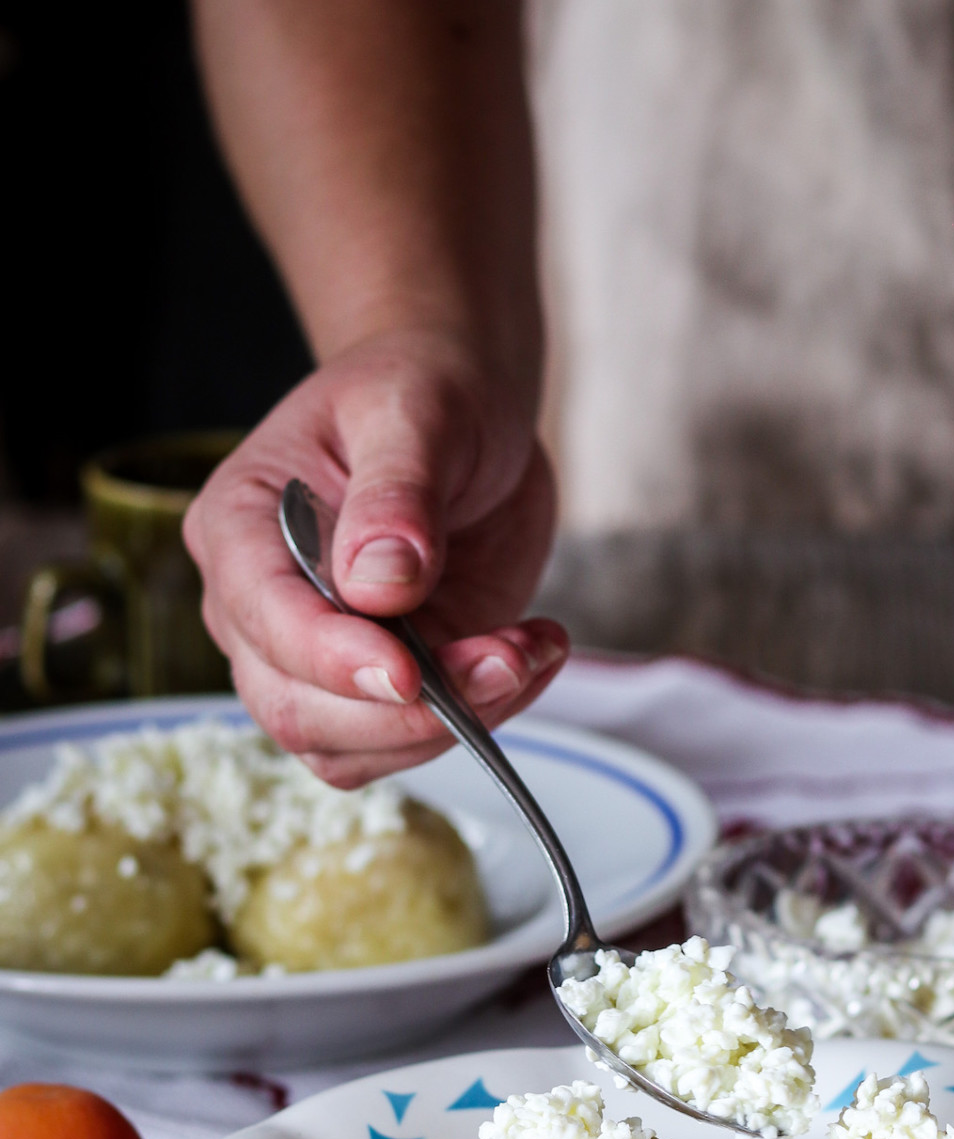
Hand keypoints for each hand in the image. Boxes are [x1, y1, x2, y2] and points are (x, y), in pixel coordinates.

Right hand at [184, 329, 567, 784]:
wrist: (465, 412)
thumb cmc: (422, 391)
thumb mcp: (415, 412)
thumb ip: (397, 493)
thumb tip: (381, 584)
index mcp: (239, 528)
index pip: (263, 620)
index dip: (330, 660)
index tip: (408, 672)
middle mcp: (262, 608)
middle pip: (296, 709)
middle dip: (404, 711)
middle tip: (503, 662)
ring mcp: (321, 656)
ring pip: (352, 747)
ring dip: (450, 723)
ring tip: (527, 650)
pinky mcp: (386, 680)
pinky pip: (413, 737)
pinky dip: (481, 716)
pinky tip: (528, 653)